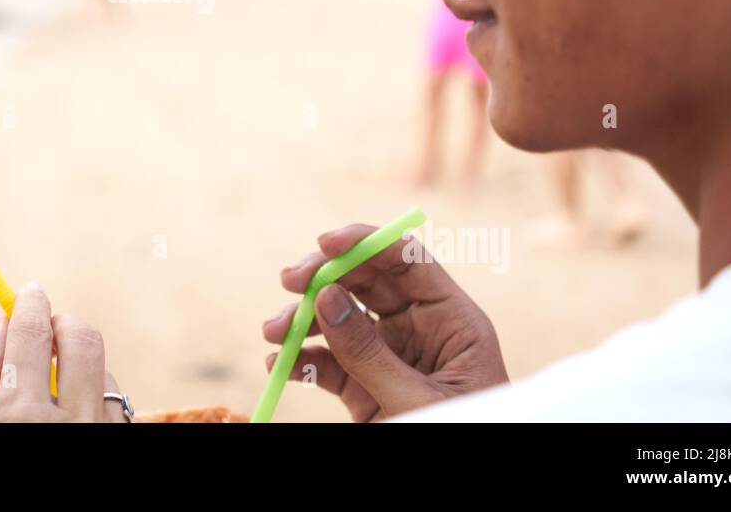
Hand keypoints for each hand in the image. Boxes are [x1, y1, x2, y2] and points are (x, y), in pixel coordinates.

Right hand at [0, 283, 128, 421]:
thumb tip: (5, 323)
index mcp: (21, 417)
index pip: (32, 334)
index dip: (30, 304)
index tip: (30, 292)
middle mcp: (73, 421)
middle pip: (82, 341)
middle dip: (61, 325)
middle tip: (45, 333)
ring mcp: (105, 432)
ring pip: (104, 374)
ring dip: (79, 373)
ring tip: (54, 400)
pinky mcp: (125, 440)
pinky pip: (118, 405)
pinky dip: (95, 401)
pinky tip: (74, 420)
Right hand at [263, 225, 508, 420]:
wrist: (456, 491)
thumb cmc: (457, 436)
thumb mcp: (416, 399)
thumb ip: (370, 352)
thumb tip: (327, 296)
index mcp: (452, 321)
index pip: (408, 262)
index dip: (367, 243)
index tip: (325, 243)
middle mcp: (419, 331)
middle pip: (365, 281)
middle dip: (322, 275)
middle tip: (288, 281)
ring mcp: (389, 357)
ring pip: (340, 317)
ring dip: (302, 318)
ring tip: (273, 332)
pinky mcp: (364, 388)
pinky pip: (328, 362)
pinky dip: (300, 359)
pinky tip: (279, 364)